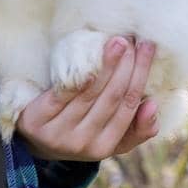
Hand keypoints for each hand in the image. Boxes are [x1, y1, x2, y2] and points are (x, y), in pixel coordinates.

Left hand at [14, 35, 158, 161]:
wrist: (34, 139)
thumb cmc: (79, 129)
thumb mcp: (108, 136)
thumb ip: (137, 127)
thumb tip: (153, 104)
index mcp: (105, 147)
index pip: (129, 106)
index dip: (140, 75)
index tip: (148, 47)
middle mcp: (84, 144)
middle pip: (112, 98)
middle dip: (127, 66)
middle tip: (135, 39)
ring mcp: (59, 134)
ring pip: (90, 94)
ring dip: (107, 65)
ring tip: (118, 41)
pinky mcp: (37, 121)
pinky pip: (63, 93)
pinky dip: (79, 76)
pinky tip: (89, 57)